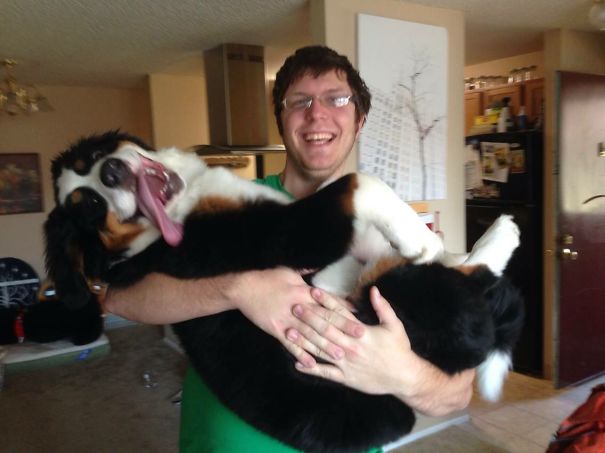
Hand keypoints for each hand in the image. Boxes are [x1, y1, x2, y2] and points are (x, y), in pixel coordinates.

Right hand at [229, 268, 363, 367]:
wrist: (243, 288)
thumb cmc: (267, 277)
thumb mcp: (289, 271)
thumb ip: (306, 273)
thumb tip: (321, 268)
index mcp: (303, 291)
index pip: (328, 301)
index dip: (344, 309)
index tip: (358, 316)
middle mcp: (297, 307)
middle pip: (323, 320)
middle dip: (341, 330)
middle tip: (358, 339)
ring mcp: (286, 320)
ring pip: (309, 335)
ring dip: (324, 346)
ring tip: (339, 355)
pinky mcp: (276, 330)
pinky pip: (290, 345)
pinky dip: (301, 354)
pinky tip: (311, 363)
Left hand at [285, 286, 410, 394]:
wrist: (404, 378)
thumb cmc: (399, 349)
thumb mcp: (394, 325)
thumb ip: (383, 307)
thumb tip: (373, 289)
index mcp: (362, 332)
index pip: (339, 313)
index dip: (325, 301)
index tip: (313, 291)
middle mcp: (351, 347)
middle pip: (326, 330)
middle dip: (309, 318)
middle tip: (294, 308)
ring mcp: (346, 363)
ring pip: (321, 350)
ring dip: (304, 340)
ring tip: (289, 331)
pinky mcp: (345, 377)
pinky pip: (325, 373)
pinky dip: (311, 368)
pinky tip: (296, 363)